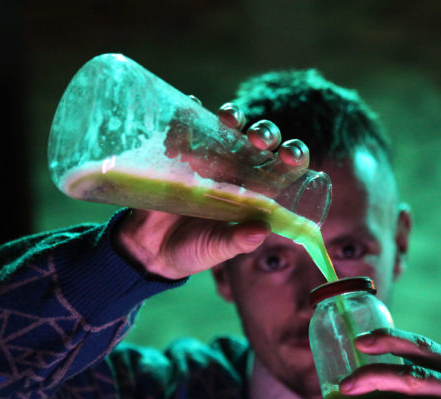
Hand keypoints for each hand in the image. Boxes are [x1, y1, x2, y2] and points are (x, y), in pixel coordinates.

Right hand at [115, 101, 308, 279]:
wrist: (148, 249)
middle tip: (257, 139)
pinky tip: (193, 105)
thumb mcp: (216, 250)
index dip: (292, 157)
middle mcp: (237, 171)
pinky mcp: (181, 152)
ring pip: (229, 127)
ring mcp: (210, 159)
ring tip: (228, 120)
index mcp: (255, 193)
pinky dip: (192, 110)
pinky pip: (189, 124)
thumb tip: (263, 230)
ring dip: (233, 116)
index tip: (288, 156)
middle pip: (259, 141)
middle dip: (265, 132)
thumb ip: (238, 241)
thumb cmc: (192, 251)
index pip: (283, 169)